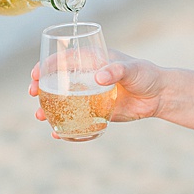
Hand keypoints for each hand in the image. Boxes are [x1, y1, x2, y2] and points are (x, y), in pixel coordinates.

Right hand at [30, 51, 168, 135]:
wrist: (160, 96)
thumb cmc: (146, 75)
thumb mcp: (132, 69)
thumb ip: (117, 71)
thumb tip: (99, 77)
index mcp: (92, 61)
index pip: (62, 60)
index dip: (45, 65)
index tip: (35, 74)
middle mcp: (87, 77)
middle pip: (56, 81)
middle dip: (40, 87)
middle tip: (33, 94)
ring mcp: (90, 95)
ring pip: (62, 101)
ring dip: (48, 108)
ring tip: (40, 116)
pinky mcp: (96, 111)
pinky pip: (76, 118)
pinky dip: (65, 125)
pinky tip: (57, 133)